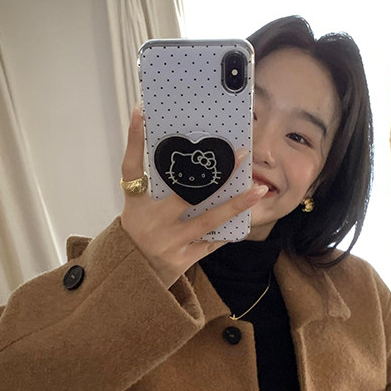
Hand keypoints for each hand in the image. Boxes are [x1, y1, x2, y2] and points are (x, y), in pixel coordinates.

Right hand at [120, 104, 268, 288]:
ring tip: (259, 189)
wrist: (132, 278)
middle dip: (216, 173)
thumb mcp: (138, 210)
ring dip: (236, 203)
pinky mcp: (181, 260)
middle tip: (241, 153)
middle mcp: (150, 222)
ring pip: (207, 219)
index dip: (134, 140)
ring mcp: (168, 242)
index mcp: (135, 205)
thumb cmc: (139, 235)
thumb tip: (183, 158)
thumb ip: (156, 187)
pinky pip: (211, 241)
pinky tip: (247, 217)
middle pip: (185, 192)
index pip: (131, 168)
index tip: (141, 112)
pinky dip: (228, 229)